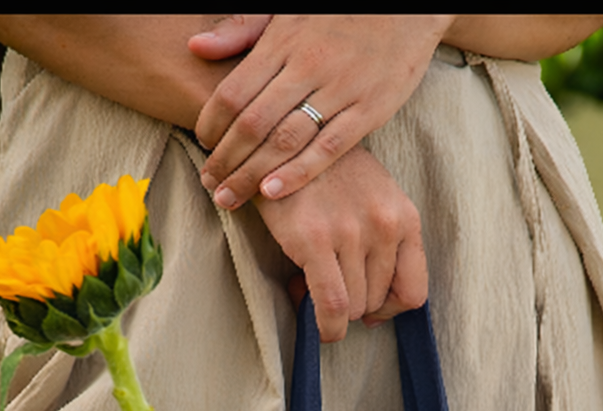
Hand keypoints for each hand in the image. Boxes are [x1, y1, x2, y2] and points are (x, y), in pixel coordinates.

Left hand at [189, 13, 453, 209]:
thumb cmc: (338, 11)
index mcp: (283, 41)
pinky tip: (272, 193)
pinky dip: (298, 173)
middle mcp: (308, 66)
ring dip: (251, 175)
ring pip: (285, 141)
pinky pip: (328, 149)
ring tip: (230, 198)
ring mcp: (339, 90)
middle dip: (225, 160)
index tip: (202, 144)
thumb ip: (242, 29)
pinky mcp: (369, 110)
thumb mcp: (286, 10)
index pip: (234, 91)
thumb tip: (195, 47)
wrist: (406, 5)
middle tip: (209, 184)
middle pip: (253, 124)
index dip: (211, 123)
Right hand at [252, 146, 427, 342]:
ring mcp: (351, 231)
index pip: (414, 291)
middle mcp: (384, 224)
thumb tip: (377, 314)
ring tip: (312, 281)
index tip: (370, 307)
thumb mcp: (374, 200)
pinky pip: (332, 306)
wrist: (284, 139)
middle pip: (377, 302)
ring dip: (333, 309)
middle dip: (353, 304)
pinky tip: (318, 325)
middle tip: (329, 284)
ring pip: (354, 307)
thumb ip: (385, 247)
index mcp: (404, 216)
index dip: (390, 309)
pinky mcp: (316, 238)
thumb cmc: (327, 176)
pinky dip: (327, 327)